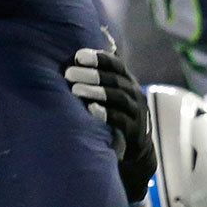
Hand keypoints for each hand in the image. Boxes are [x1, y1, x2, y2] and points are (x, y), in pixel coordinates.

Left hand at [65, 48, 155, 199]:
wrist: (137, 150)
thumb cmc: (116, 116)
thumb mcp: (111, 96)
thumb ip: (98, 80)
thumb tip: (70, 61)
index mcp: (128, 82)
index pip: (116, 64)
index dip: (99, 58)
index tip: (79, 56)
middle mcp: (135, 94)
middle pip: (115, 79)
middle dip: (92, 74)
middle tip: (69, 73)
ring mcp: (137, 113)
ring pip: (118, 97)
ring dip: (96, 92)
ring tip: (75, 89)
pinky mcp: (135, 131)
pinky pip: (121, 120)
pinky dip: (106, 113)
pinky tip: (91, 109)